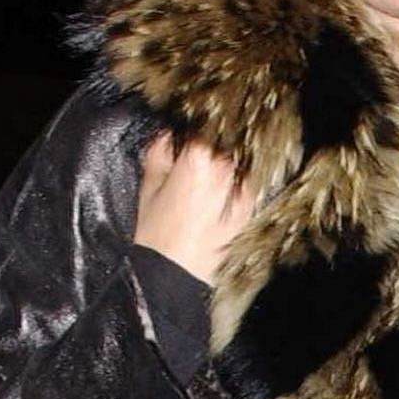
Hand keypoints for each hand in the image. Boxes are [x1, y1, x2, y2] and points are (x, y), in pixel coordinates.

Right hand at [133, 133, 255, 284]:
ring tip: (216, 161)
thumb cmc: (155, 235)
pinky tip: (231, 180)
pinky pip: (249, 182)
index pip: (205, 127)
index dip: (198, 124)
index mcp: (198, 160)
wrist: (174, 274)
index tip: (192, 124)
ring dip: (230, 156)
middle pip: (226, 142)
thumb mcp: (148, 190)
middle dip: (216, 139)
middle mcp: (224, 171)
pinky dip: (242, 177)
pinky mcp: (249, 208)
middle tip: (203, 144)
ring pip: (240, 160)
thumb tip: (168, 137)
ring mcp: (240, 189)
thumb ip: (159, 156)